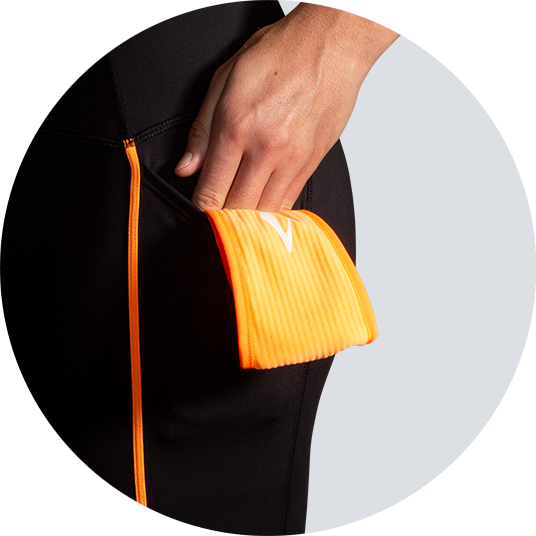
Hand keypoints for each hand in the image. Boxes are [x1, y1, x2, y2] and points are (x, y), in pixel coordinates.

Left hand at [174, 3, 398, 211]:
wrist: (331, 46)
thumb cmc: (280, 55)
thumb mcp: (225, 80)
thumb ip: (202, 130)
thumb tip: (187, 167)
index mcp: (237, 128)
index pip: (211, 191)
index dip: (200, 208)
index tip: (198, 210)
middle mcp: (266, 149)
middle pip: (237, 209)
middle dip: (222, 218)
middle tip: (215, 216)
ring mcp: (292, 160)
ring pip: (264, 212)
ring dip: (248, 219)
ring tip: (238, 215)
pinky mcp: (311, 164)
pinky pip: (288, 203)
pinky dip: (272, 212)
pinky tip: (263, 208)